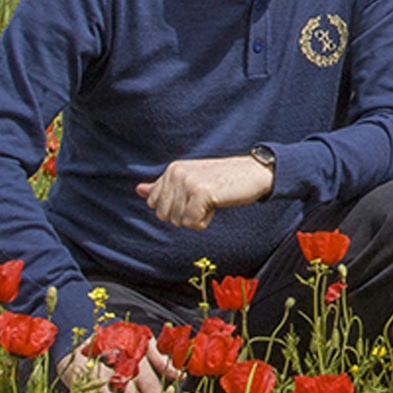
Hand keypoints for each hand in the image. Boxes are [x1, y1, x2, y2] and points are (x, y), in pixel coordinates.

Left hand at [136, 155, 273, 229]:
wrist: (253, 173)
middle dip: (184, 215)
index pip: (153, 203)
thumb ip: (164, 186)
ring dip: (196, 218)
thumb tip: (139, 190)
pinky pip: (192, 223)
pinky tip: (216, 205)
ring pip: (177, 221)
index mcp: (172, 170)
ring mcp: (188, 183)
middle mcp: (176, 174)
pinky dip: (205, 220)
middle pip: (163, 215)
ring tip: (211, 201)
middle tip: (204, 200)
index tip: (193, 197)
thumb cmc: (224, 179)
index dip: (175, 208)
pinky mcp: (201, 193)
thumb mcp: (191, 179)